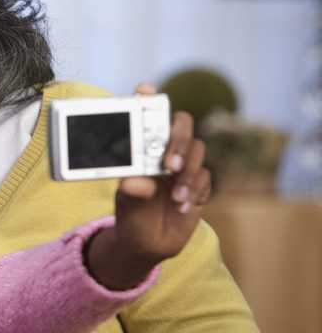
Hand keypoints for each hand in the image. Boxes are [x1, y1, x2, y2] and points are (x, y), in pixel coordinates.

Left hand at [86, 83, 210, 289]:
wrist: (147, 242)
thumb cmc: (132, 213)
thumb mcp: (126, 202)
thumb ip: (132, 191)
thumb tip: (135, 182)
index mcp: (143, 148)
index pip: (147, 116)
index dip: (147, 98)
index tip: (144, 90)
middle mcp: (165, 151)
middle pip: (182, 125)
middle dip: (179, 140)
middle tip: (168, 165)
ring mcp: (185, 166)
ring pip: (198, 151)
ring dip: (187, 173)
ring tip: (174, 197)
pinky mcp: (199, 184)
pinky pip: (205, 177)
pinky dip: (194, 191)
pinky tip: (181, 207)